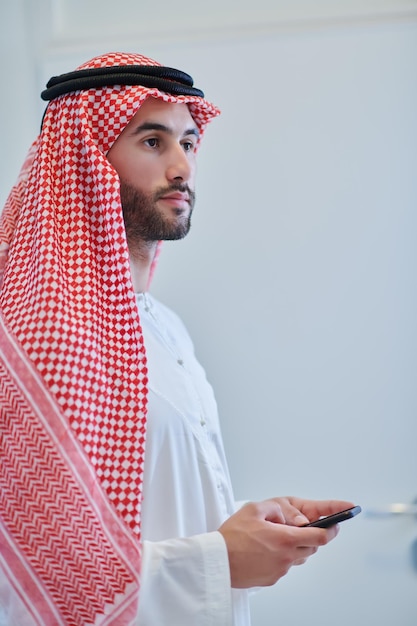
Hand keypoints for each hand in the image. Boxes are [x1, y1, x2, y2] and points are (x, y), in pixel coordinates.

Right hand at [218, 496, 353, 587]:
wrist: (218, 561)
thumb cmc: (232, 536)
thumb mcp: (254, 509)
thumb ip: (276, 508)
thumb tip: (290, 516)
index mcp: (285, 539)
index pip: (320, 537)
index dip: (331, 530)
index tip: (336, 524)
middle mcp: (286, 557)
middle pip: (312, 548)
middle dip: (312, 537)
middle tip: (301, 528)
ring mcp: (280, 570)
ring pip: (298, 557)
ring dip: (296, 547)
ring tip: (278, 537)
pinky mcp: (272, 579)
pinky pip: (285, 566)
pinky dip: (282, 557)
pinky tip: (267, 549)